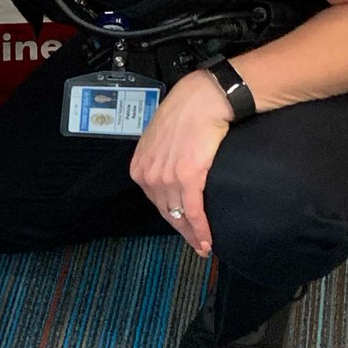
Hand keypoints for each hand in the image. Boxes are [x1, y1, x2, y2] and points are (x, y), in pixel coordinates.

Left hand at [129, 70, 232, 257]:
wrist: (201, 101)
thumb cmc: (185, 114)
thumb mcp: (160, 140)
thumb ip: (160, 160)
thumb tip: (169, 173)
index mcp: (139, 166)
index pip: (154, 200)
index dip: (170, 217)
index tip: (181, 229)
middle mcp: (148, 174)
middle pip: (166, 212)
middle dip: (181, 232)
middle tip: (196, 245)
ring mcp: (166, 178)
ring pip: (180, 216)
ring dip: (194, 235)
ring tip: (204, 246)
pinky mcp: (188, 178)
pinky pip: (194, 212)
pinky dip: (201, 230)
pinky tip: (207, 241)